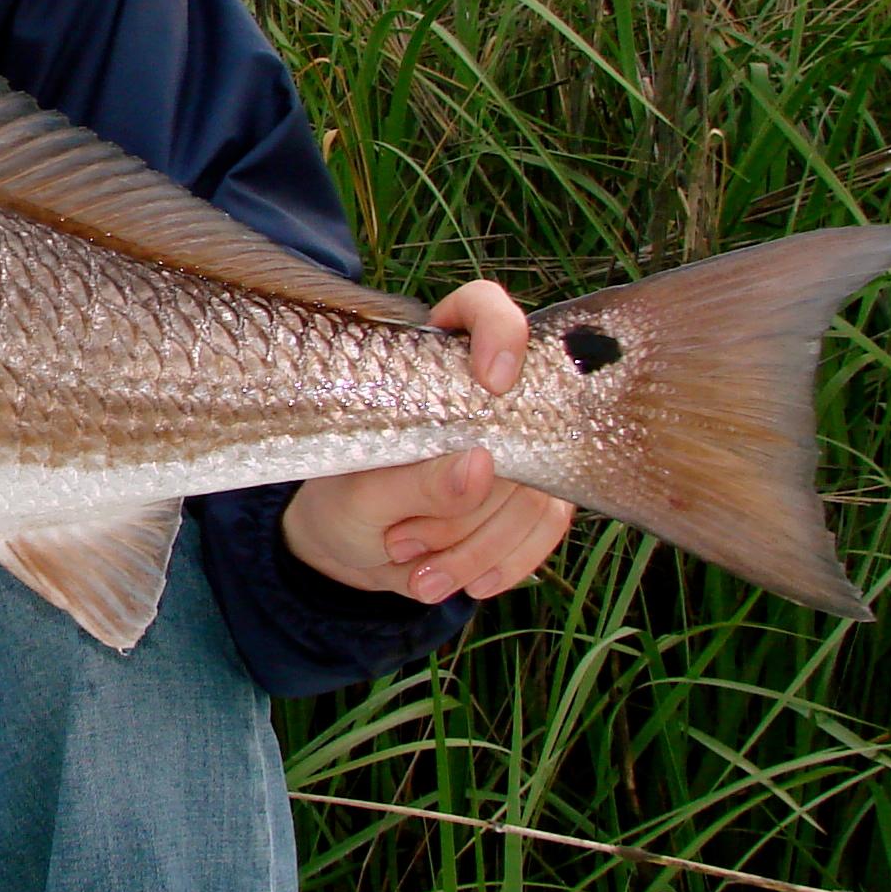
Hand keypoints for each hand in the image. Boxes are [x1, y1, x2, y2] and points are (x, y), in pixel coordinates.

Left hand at [282, 279, 575, 605]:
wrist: (352, 552)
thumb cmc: (344, 505)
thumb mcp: (359, 499)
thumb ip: (415, 483)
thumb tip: (482, 464)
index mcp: (428, 364)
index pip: (482, 309)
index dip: (501, 331)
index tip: (493, 380)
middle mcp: (484, 396)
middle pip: (515, 430)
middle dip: (460, 507)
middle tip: (399, 541)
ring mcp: (519, 443)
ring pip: (535, 489)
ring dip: (476, 546)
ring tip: (416, 568)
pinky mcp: (538, 493)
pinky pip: (547, 525)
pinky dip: (503, 563)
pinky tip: (462, 582)